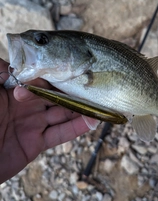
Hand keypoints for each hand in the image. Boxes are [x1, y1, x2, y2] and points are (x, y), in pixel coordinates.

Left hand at [0, 58, 97, 183]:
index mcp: (13, 91)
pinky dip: (77, 128)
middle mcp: (26, 106)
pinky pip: (60, 134)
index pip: (41, 78)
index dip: (57, 73)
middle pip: (56, 94)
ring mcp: (32, 124)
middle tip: (95, 82)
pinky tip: (93, 120)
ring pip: (62, 112)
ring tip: (100, 99)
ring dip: (81, 107)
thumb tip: (16, 56)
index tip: (75, 66)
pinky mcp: (36, 143)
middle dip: (74, 89)